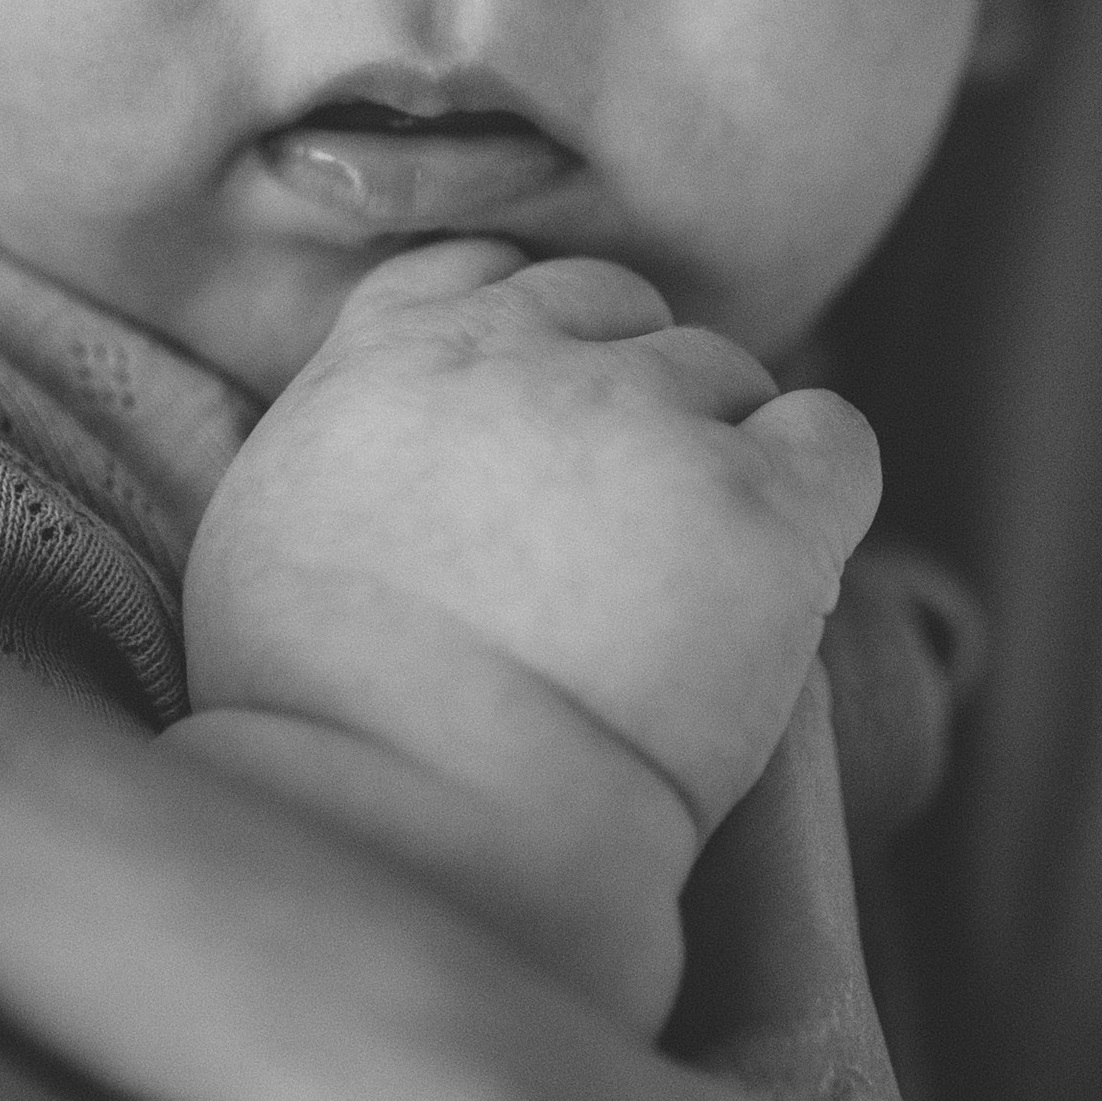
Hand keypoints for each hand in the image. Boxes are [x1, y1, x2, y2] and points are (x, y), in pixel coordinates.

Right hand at [185, 237, 882, 834]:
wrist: (419, 830)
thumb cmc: (325, 726)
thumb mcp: (269, 530)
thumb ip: (348, 433)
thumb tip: (407, 433)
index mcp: (389, 356)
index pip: (486, 271)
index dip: (533, 345)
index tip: (541, 430)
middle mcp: (518, 354)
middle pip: (618, 309)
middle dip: (630, 398)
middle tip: (620, 532)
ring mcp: (643, 416)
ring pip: (724, 372)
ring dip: (717, 457)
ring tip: (681, 591)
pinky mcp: (754, 502)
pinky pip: (832, 437)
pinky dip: (818, 492)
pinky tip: (780, 577)